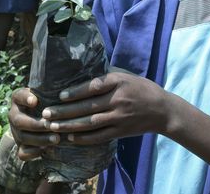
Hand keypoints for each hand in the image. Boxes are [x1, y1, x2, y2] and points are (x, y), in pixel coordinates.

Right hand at [8, 88, 60, 160]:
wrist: (39, 116)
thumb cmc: (48, 100)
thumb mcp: (47, 92)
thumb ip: (51, 90)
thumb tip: (65, 88)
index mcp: (18, 98)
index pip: (19, 96)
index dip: (26, 98)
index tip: (35, 101)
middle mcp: (14, 114)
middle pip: (20, 121)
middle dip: (37, 125)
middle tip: (52, 126)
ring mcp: (16, 131)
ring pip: (23, 137)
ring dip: (40, 139)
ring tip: (56, 139)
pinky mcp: (20, 145)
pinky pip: (22, 153)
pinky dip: (34, 152)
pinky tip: (47, 150)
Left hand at [41, 70, 168, 144]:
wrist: (163, 111)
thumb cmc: (143, 89)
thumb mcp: (127, 76)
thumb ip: (108, 76)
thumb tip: (84, 70)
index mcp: (118, 82)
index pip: (93, 87)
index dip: (76, 92)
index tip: (60, 95)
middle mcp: (118, 100)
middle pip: (87, 107)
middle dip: (64, 111)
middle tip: (46, 114)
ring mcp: (119, 118)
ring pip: (90, 123)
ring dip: (69, 126)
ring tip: (52, 127)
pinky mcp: (120, 131)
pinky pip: (99, 136)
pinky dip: (84, 138)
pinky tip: (70, 137)